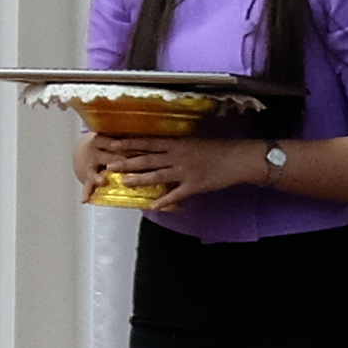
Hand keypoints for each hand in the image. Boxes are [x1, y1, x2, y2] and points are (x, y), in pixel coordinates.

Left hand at [94, 133, 264, 201]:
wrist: (238, 158)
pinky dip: (164, 200)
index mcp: (177, 144)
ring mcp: (185, 171)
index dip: (128, 143)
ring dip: (140, 179)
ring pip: (158, 175)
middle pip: (148, 159)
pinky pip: (176, 194)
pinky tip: (153, 205)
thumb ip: (175, 148)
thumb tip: (159, 150)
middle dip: (127, 162)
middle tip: (109, 164)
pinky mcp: (194, 185)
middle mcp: (177, 156)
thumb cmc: (217, 149)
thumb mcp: (193, 143)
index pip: (147, 142)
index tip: (111, 142)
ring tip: (124, 182)